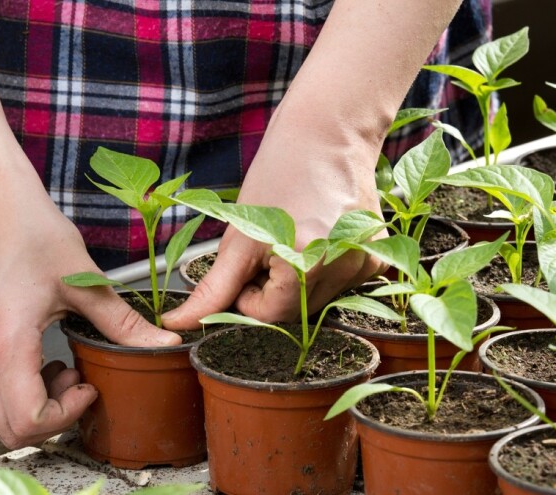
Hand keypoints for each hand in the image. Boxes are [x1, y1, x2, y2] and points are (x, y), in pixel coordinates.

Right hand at [0, 164, 179, 448]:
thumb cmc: (29, 229)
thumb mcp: (84, 279)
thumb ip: (122, 322)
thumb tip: (164, 342)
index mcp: (6, 341)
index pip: (27, 419)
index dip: (64, 416)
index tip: (87, 387)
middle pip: (5, 428)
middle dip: (48, 418)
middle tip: (76, 383)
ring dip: (30, 404)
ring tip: (60, 367)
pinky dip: (13, 388)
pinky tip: (40, 354)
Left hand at [162, 97, 386, 329]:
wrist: (326, 133)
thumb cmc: (277, 177)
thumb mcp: (239, 237)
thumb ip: (213, 289)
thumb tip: (180, 324)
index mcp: (306, 267)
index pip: (266, 316)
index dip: (247, 293)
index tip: (248, 260)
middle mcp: (343, 270)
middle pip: (293, 312)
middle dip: (273, 287)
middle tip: (269, 244)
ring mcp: (365, 264)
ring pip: (315, 300)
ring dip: (298, 280)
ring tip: (297, 233)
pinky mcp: (376, 257)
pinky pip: (339, 283)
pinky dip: (322, 269)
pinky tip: (319, 233)